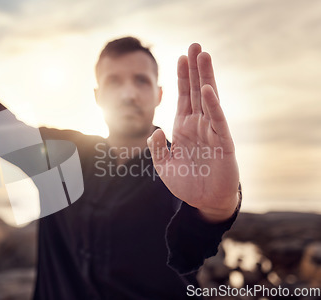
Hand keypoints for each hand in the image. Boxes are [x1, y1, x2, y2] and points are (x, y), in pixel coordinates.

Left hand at [147, 43, 239, 222]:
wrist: (205, 203)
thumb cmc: (187, 183)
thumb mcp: (164, 165)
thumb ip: (156, 148)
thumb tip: (154, 129)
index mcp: (184, 128)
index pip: (184, 97)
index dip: (182, 77)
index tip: (181, 56)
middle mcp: (198, 125)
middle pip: (197, 91)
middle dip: (195, 68)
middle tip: (195, 45)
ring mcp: (211, 132)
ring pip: (209, 99)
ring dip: (206, 77)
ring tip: (204, 55)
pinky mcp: (223, 144)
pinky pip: (217, 121)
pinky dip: (213, 105)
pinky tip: (208, 90)